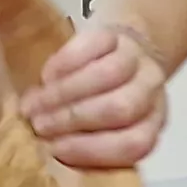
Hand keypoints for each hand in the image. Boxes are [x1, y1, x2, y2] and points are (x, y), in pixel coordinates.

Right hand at [19, 17, 168, 170]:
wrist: (117, 56)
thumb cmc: (95, 105)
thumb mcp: (94, 134)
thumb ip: (77, 144)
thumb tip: (40, 150)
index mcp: (149, 125)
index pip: (134, 144)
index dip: (92, 149)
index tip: (54, 149)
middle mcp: (152, 93)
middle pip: (120, 108)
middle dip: (72, 119)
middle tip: (38, 125)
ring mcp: (139, 60)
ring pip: (109, 74)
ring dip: (63, 93)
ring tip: (34, 104)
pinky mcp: (118, 36)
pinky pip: (95, 45)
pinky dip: (65, 63)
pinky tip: (46, 77)